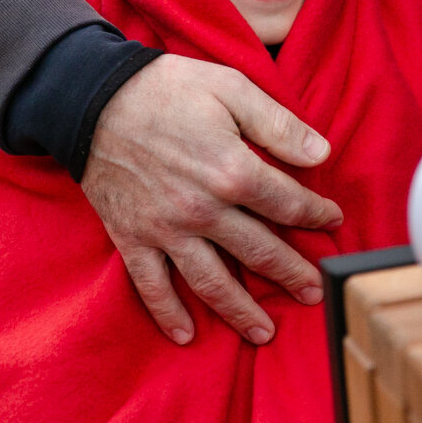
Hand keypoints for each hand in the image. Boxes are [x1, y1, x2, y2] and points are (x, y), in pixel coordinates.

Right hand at [81, 54, 341, 345]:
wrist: (90, 99)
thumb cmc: (165, 87)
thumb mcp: (231, 88)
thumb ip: (278, 124)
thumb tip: (321, 154)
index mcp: (232, 171)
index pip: (288, 204)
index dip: (316, 214)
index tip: (331, 221)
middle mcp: (202, 210)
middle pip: (259, 252)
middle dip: (292, 274)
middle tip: (315, 292)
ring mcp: (165, 230)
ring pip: (212, 282)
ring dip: (241, 312)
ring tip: (265, 332)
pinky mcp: (132, 238)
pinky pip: (152, 286)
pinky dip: (169, 314)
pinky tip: (186, 335)